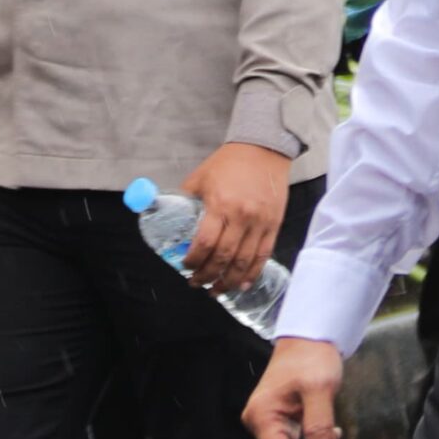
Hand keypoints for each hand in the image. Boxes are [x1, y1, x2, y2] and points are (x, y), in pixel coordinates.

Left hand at [180, 143, 290, 294]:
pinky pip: (263, 255)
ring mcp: (260, 222)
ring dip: (229, 281)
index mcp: (220, 204)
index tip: (185, 267)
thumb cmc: (230, 162)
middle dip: (207, 275)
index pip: (204, 243)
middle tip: (196, 283)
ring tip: (216, 290)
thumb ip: (184, 198)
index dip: (193, 261)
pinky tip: (242, 284)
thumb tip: (165, 215)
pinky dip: (252, 273)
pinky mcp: (273, 224)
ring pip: (243, 262)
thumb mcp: (200, 177)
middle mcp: (242, 216)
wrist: (264, 148)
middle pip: (223, 257)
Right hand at [244, 335, 343, 438]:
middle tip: (333, 433)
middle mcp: (258, 422)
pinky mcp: (277, 419)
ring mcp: (266, 421)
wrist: (309, 336)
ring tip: (331, 426)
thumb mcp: (320, 388)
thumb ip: (320, 426)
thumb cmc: (312, 356)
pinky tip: (325, 426)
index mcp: (262, 416)